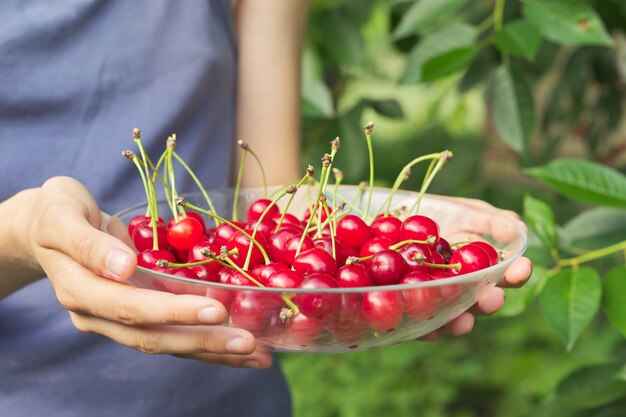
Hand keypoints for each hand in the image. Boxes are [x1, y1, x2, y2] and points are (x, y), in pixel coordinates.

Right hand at [17, 176, 270, 367]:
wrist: (47, 227)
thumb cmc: (56, 212)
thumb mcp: (62, 215)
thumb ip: (89, 243)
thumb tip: (124, 267)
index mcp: (80, 291)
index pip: (131, 309)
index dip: (172, 313)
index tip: (215, 311)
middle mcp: (99, 315)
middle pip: (153, 337)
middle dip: (203, 342)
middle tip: (249, 343)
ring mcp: (118, 319)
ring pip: (166, 344)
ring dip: (211, 352)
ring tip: (256, 357)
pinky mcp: (137, 315)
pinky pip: (171, 333)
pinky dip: (205, 342)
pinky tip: (237, 347)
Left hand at [418, 196, 531, 340]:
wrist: (400, 218)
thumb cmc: (441, 214)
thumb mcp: (468, 211)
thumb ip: (493, 220)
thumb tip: (519, 230)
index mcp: (483, 269)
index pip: (504, 275)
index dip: (516, 273)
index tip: (524, 267)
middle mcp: (464, 289)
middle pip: (479, 302)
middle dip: (489, 302)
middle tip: (494, 298)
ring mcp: (438, 299)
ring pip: (451, 318)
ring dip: (459, 322)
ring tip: (464, 322)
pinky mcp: (410, 307)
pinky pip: (418, 324)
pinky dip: (424, 330)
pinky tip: (428, 331)